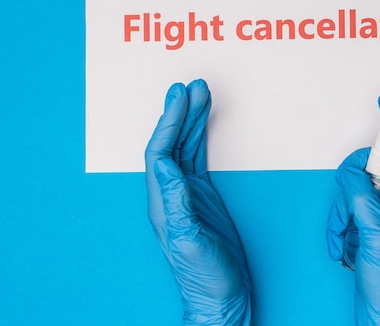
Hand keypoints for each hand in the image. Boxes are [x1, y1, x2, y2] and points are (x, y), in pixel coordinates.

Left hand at [145, 80, 250, 325]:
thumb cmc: (203, 275)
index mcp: (162, 201)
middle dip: (180, 113)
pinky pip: (199, 157)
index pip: (159, 152)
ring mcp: (187, 193)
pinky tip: (205, 122)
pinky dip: (202, 136)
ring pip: (186, 146)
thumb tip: (164, 165)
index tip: (180, 97)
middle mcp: (170, 192)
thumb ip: (176, 203)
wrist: (220, 294)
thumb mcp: (189, 240)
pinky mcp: (202, 196)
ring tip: (201, 93)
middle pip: (171, 143)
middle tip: (190, 85)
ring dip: (192, 119)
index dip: (168, 123)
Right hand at [326, 92, 379, 324]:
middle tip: (350, 199)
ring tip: (346, 237)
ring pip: (360, 186)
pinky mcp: (372, 225)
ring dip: (344, 210)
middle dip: (358, 178)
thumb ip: (362, 196)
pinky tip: (343, 248)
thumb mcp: (376, 235)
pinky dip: (340, 223)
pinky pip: (350, 207)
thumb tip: (351, 170)